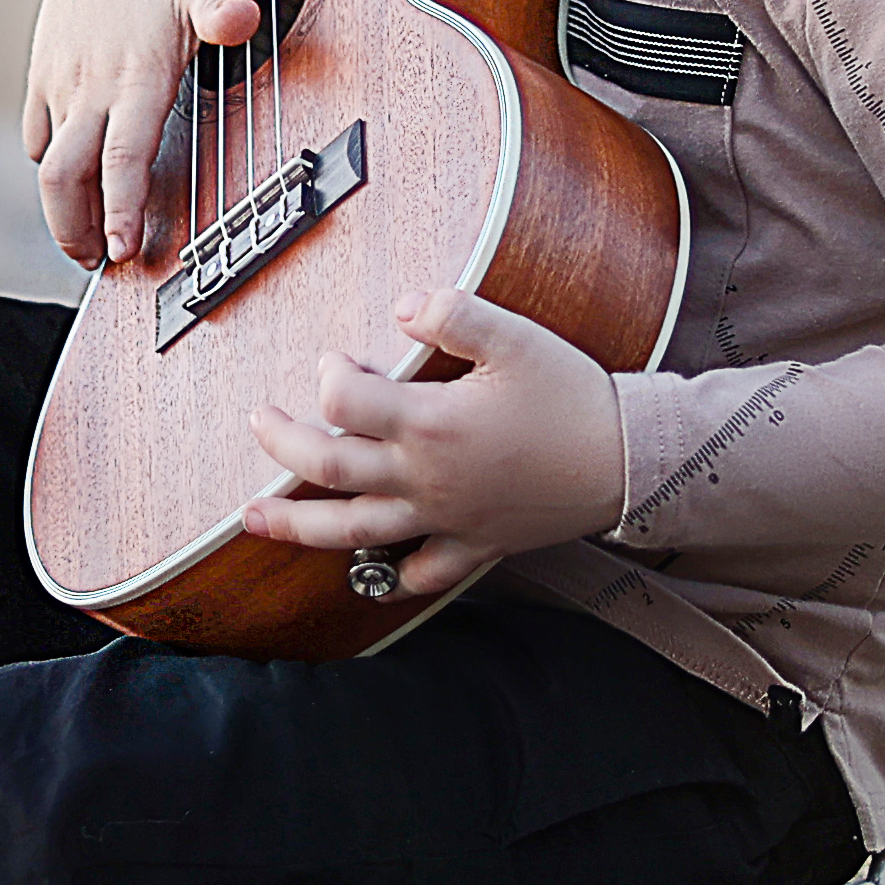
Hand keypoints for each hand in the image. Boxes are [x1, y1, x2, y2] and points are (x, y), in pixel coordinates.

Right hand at [23, 0, 259, 266]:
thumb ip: (221, 8)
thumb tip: (242, 17)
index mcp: (135, 76)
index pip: (123, 157)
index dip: (120, 209)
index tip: (123, 249)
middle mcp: (92, 87)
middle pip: (67, 176)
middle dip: (77, 229)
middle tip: (101, 260)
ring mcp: (61, 85)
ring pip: (49, 165)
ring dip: (65, 209)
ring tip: (87, 238)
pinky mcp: (42, 78)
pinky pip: (36, 135)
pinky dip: (51, 165)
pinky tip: (73, 178)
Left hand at [238, 287, 626, 601]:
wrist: (630, 460)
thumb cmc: (574, 398)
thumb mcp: (515, 336)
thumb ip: (451, 312)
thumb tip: (400, 306)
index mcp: (429, 423)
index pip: (344, 399)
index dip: (328, 373)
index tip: (337, 359)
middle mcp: (424, 478)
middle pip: (326, 467)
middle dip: (280, 444)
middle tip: (258, 423)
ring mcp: (444, 519)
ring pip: (353, 531)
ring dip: (296, 525)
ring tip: (254, 519)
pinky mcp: (473, 545)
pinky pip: (419, 573)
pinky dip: (386, 578)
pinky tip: (364, 575)